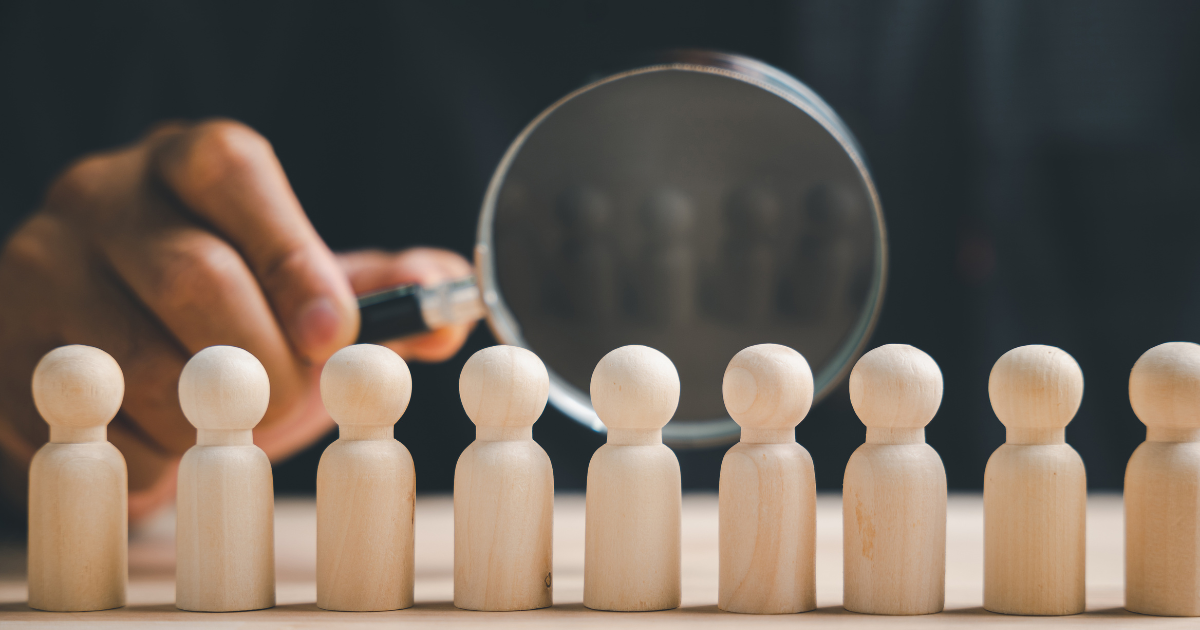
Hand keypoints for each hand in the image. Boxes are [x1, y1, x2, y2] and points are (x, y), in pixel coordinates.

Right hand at [0, 120, 472, 519]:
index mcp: (187, 164)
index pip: (233, 174)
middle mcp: (102, 196)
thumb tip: (453, 306)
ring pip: (131, 359)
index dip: (293, 257)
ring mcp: (36, 267)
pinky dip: (140, 456)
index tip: (335, 333)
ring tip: (222, 430)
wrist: (106, 346)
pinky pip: (76, 422)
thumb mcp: (305, 287)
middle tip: (286, 403)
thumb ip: (384, 290)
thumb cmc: (227, 311)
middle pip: (191, 274)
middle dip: (262, 362)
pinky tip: (162, 447)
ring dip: (201, 423)